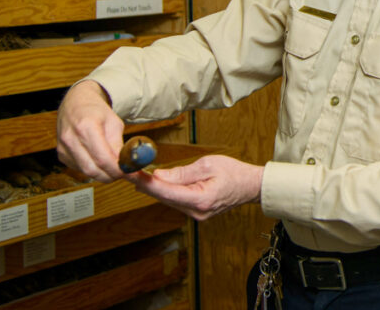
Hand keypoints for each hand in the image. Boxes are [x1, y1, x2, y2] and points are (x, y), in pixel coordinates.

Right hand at [56, 79, 125, 182]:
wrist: (76, 103)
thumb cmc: (96, 111)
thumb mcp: (114, 123)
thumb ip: (119, 145)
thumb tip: (127, 166)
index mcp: (86, 127)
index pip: (103, 158)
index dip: (118, 170)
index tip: (131, 174)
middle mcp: (71, 139)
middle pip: (93, 169)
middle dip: (111, 176)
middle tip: (125, 173)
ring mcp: (63, 148)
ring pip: (86, 172)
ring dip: (103, 174)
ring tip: (114, 167)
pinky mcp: (61, 155)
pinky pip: (79, 169)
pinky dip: (93, 169)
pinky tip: (99, 161)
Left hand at [132, 154, 263, 220]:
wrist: (251, 186)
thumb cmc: (234, 172)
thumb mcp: (208, 165)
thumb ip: (182, 172)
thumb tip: (158, 175)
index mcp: (200, 199)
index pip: (166, 192)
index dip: (146, 183)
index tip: (131, 175)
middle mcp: (196, 212)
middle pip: (164, 198)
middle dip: (146, 185)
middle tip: (128, 172)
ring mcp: (196, 215)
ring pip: (168, 201)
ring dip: (155, 188)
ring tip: (137, 175)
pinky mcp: (196, 212)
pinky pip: (176, 201)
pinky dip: (166, 191)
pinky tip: (156, 183)